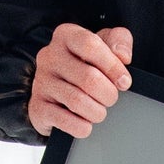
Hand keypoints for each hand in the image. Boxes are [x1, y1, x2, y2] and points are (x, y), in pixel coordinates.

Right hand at [28, 23, 132, 138]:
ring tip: (99, 111)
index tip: (124, 81)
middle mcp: (49, 56)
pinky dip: (82, 127)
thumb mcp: (104, 46)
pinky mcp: (38, 107)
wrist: (55, 93)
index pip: (90, 45)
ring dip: (97, 112)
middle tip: (110, 98)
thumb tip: (123, 56)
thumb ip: (119, 41)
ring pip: (78, 101)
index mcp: (66, 36)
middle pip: (89, 77)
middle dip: (108, 94)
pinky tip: (85, 123)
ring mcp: (42, 82)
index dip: (113, 66)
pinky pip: (66, 121)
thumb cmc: (84, 67)